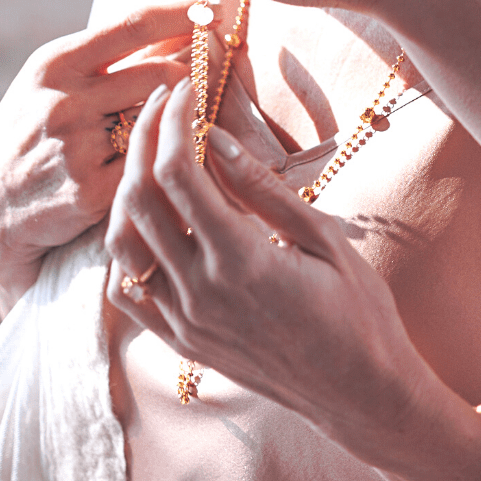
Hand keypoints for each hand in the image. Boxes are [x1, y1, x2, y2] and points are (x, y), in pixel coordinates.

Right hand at [0, 5, 192, 313]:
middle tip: (208, 80)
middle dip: (193, 77)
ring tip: (182, 121)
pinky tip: (157, 161)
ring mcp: (76, 148)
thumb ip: (105, 56)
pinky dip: (159, 159)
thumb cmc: (35, 128)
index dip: (182, 13)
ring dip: (179, 119)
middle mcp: (63, 102)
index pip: (134, 24)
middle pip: (162, 74)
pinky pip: (149, 164)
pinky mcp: (90, 192)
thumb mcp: (53, 80)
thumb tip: (180, 25)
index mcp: (56, 65)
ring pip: (160, 120)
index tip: (214, 9)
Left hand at [105, 81, 448, 464]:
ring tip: (152, 150)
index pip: (180, 171)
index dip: (174, 119)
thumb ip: (263, 190)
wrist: (357, 392)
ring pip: (122, 242)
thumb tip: (218, 138)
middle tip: (162, 102)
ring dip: (128, 186)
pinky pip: (128, 290)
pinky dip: (126, 245)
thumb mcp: (323, 237)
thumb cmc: (357, 309)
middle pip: (140, 197)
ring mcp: (184, 321)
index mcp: (240, 259)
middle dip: (143, 138)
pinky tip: (148, 218)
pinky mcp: (180, 342)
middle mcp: (200, 291)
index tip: (184, 88)